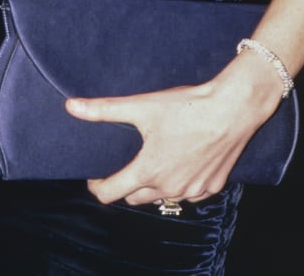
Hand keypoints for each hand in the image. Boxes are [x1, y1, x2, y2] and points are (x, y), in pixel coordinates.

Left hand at [66, 55, 281, 206]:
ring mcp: (192, 191)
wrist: (232, 109)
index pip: (111, 193)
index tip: (95, 176)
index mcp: (147, 171)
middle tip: (123, 164)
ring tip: (152, 161)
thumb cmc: (186, 107)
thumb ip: (104, 109)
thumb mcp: (141, 106)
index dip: (98, 186)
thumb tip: (71, 107)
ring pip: (163, 197)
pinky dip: (181, 183)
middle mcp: (168, 188)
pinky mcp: (212, 187)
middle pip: (135, 198)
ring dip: (153, 185)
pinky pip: (189, 193)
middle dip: (125, 185)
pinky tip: (181, 163)